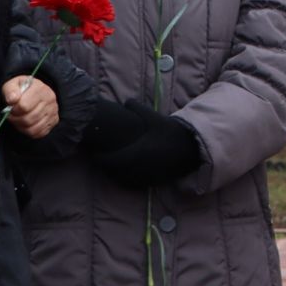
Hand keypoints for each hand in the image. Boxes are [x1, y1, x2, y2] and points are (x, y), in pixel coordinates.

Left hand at [2, 76, 58, 138]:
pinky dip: (29, 131)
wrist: (35, 92)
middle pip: (28, 119)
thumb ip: (10, 90)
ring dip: (21, 126)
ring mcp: (54, 111)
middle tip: (12, 116)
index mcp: (40, 88)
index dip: (13, 110)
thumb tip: (12, 100)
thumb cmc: (22, 89)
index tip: (10, 107)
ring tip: (18, 120)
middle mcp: (50, 99)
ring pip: (33, 128)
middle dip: (16, 120)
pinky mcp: (54, 121)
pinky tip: (25, 124)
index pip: (24, 106)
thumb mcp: (13, 84)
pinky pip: (39, 133)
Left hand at [81, 100, 203, 187]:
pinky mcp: (153, 181)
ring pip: (122, 180)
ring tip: (111, 166)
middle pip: (113, 172)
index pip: (110, 161)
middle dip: (105, 166)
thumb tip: (125, 101)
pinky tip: (126, 171)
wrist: (191, 148)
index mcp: (136, 153)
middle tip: (100, 159)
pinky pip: (133, 184)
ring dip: (114, 174)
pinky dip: (126, 179)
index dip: (99, 159)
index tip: (94, 153)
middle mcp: (138, 168)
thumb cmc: (171, 132)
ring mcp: (145, 176)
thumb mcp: (154, 118)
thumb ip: (138, 108)